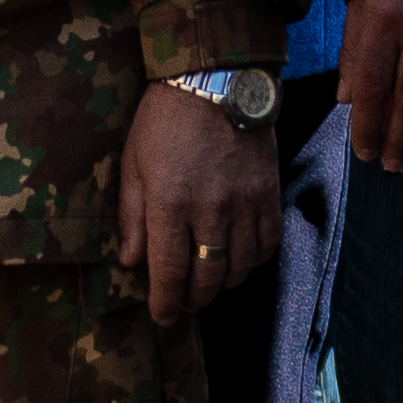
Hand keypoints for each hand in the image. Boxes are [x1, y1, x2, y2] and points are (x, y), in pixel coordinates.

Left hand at [118, 86, 281, 325]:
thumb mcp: (133, 165)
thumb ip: (132, 217)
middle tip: (182, 305)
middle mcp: (211, 210)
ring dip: (222, 285)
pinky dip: (252, 262)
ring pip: (239, 267)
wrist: (217, 84)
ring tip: (206, 286)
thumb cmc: (163, 122)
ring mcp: (246, 204)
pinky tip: (237, 262)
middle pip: (207, 277)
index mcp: (170, 203)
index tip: (162, 317)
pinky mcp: (270, 195)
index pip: (169, 271)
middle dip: (193, 300)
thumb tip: (131, 263)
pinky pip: (267, 245)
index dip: (165, 302)